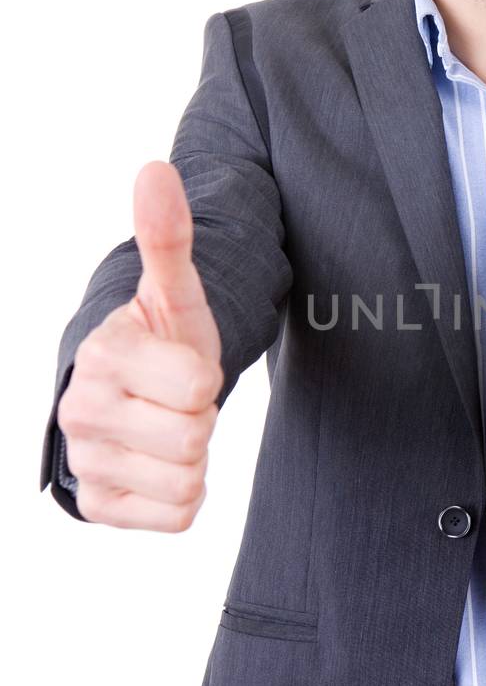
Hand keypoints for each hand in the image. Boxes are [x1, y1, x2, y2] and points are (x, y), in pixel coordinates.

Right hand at [57, 161, 223, 529]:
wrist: (129, 397)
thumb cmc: (159, 341)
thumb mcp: (173, 292)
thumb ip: (168, 237)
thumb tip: (155, 170)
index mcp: (103, 355)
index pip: (199, 387)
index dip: (205, 378)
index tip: (181, 367)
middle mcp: (81, 411)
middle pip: (195, 436)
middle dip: (200, 419)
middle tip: (176, 402)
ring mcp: (87, 462)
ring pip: (188, 479)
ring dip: (193, 458)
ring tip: (167, 429)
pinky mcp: (99, 506)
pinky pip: (178, 515)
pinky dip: (182, 496)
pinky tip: (158, 465)